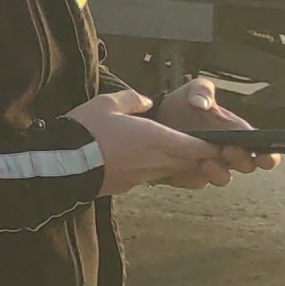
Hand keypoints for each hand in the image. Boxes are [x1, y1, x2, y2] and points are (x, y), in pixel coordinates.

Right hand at [73, 88, 245, 194]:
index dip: (212, 147)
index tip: (222, 144)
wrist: (62, 164)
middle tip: (208, 151)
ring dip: (181, 165)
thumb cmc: (85, 131)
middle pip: (190, 163)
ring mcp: (142, 176)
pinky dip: (157, 170)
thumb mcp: (107, 103)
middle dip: (201, 158)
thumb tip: (147, 102)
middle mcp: (155, 160)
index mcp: (155, 138)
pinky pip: (152, 177)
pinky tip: (147, 162)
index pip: (196, 146)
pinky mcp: (128, 185)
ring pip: (174, 172)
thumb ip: (132, 100)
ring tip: (180, 156)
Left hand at [154, 74, 280, 174]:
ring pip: (223, 178)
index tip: (265, 155)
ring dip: (218, 172)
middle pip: (246, 166)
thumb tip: (203, 104)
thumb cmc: (182, 103)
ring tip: (204, 160)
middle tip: (227, 149)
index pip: (264, 151)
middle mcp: (228, 153)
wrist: (155, 117)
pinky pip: (196, 182)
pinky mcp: (189, 175)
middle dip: (241, 160)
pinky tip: (183, 167)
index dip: (269, 157)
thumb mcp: (193, 89)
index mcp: (238, 134)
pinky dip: (193, 177)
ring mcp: (210, 166)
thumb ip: (202, 90)